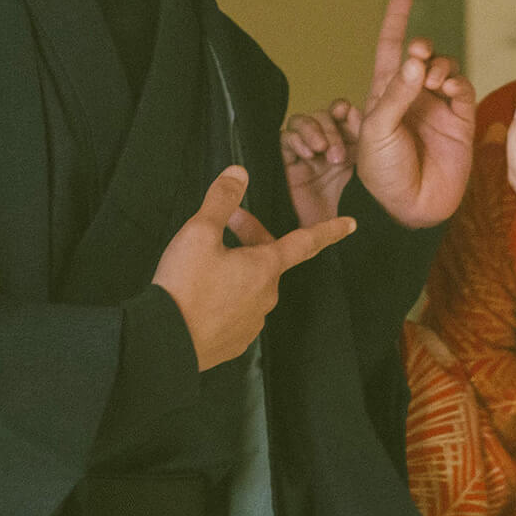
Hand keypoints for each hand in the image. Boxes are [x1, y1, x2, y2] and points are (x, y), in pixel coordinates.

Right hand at [153, 165, 356, 368]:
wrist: (165, 341)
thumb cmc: (184, 285)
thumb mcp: (199, 233)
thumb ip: (221, 200)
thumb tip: (239, 173)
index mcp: (265, 268)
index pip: (305, 242)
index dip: (329, 230)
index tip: (350, 224)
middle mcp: (266, 296)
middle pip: (268, 259)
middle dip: (250, 237)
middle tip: (224, 223)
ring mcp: (252, 323)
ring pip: (251, 286)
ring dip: (237, 269)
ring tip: (205, 263)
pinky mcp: (235, 342)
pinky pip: (237, 312)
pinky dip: (226, 298)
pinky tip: (201, 295)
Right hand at [282, 99, 361, 227]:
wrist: (330, 242)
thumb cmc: (351, 214)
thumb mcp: (365, 177)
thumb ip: (365, 148)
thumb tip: (360, 115)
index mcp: (347, 144)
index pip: (341, 114)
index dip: (343, 110)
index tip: (347, 113)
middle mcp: (325, 146)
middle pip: (321, 116)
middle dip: (330, 128)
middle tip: (338, 152)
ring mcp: (304, 153)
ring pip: (301, 122)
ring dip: (312, 131)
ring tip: (321, 149)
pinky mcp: (284, 162)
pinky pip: (284, 140)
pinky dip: (296, 141)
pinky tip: (308, 155)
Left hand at [352, 0, 476, 228]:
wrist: (408, 209)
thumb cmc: (382, 173)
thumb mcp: (377, 131)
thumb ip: (397, 94)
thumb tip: (416, 58)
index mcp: (384, 95)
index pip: (389, 49)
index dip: (396, 20)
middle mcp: (411, 97)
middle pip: (421, 55)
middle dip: (421, 48)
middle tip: (417, 55)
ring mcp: (437, 108)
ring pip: (445, 69)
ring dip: (439, 66)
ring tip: (432, 81)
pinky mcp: (460, 122)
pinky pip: (463, 90)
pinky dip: (457, 82)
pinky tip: (448, 89)